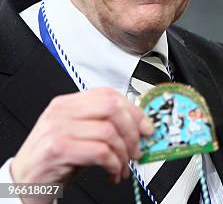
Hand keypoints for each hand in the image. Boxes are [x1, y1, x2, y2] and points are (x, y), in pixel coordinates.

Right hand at [10, 88, 152, 203]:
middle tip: (137, 149)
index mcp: (68, 103)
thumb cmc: (54, 159)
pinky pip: (100, 151)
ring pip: (109, 131)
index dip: (133, 110)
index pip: (108, 94)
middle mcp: (62, 112)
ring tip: (123, 167)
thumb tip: (140, 127)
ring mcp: (58, 129)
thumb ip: (104, 125)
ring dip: (124, 154)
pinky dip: (114, 164)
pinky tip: (112, 173)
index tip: (146, 126)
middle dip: (132, 130)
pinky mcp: (58, 149)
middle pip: (112, 108)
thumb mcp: (79, 135)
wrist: (24, 182)